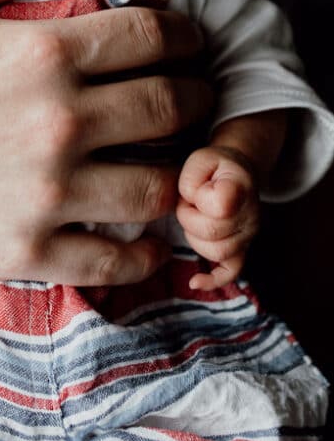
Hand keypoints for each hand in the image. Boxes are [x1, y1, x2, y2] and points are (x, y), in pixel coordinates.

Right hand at [0, 0, 210, 286]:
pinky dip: (142, 247)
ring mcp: (47, 193)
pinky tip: (142, 234)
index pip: (152, 37)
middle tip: (194, 93)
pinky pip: (116, 256)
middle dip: (195, 94)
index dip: (183, 34)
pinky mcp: (27, 248)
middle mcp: (58, 122)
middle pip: (171, 107)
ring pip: (157, 184)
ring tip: (170, 159)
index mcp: (41, 54)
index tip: (187, 40)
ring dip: (177, 168)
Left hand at [176, 145, 259, 289]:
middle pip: (211, 232)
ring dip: (194, 236)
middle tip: (189, 203)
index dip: (198, 198)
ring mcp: (249, 235)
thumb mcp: (200, 158)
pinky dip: (214, 280)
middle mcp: (252, 215)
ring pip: (216, 252)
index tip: (196, 188)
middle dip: (188, 217)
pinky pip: (232, 272)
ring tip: (196, 216)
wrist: (238, 172)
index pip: (219, 205)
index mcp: (241, 187)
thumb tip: (192, 203)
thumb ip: (192, 177)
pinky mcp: (242, 249)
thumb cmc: (215, 167)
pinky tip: (195, 282)